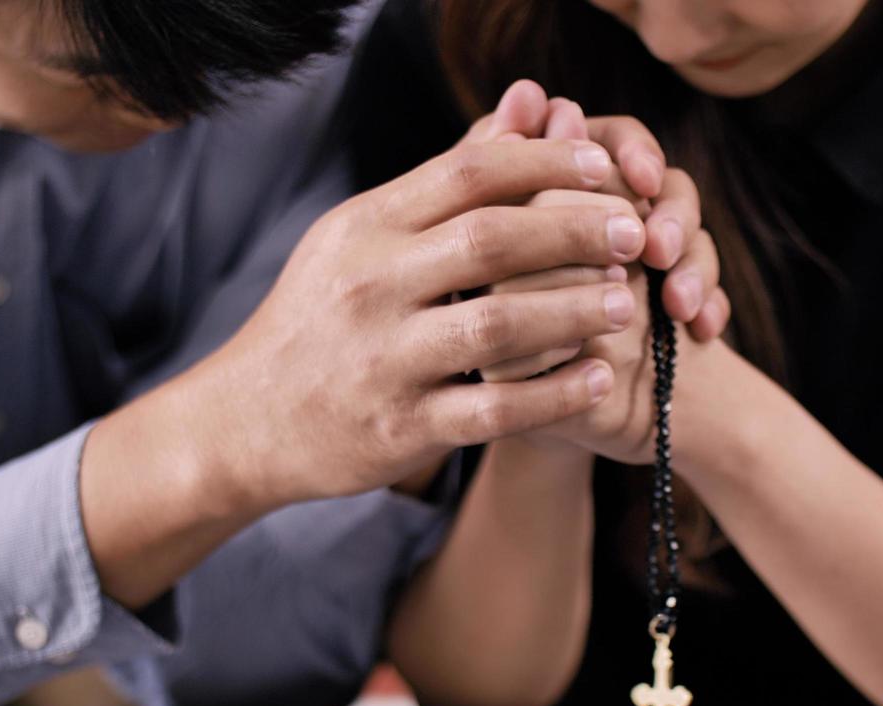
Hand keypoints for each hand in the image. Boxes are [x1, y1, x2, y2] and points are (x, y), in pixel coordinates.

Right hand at [195, 137, 647, 506]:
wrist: (246, 421)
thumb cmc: (321, 318)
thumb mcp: (364, 236)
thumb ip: (450, 175)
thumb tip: (531, 100)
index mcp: (366, 227)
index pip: (470, 173)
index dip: (548, 163)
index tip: (606, 169)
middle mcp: (371, 286)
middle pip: (492, 240)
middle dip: (576, 232)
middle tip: (636, 232)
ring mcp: (384, 360)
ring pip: (498, 325)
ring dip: (575, 311)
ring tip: (628, 302)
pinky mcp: (400, 428)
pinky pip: (494, 409)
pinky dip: (554, 394)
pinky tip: (599, 378)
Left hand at [468, 81, 730, 340]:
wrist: (527, 386)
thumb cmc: (492, 307)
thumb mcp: (493, 242)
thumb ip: (506, 170)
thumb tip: (525, 93)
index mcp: (577, 179)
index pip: (621, 141)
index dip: (637, 154)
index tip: (643, 180)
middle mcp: (620, 207)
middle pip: (667, 185)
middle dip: (673, 215)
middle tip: (660, 251)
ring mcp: (652, 253)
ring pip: (694, 234)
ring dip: (697, 263)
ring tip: (680, 304)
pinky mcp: (675, 296)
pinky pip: (710, 289)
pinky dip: (712, 304)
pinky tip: (704, 328)